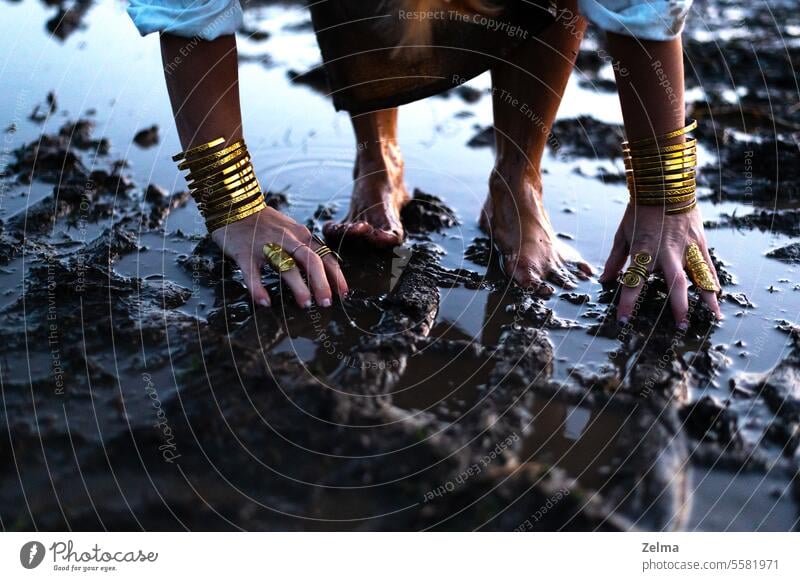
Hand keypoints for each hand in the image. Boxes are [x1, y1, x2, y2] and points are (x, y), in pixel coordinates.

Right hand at [211, 207, 347, 307]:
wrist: (234, 205)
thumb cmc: (265, 224)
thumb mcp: (292, 230)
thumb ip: (307, 247)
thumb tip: (325, 273)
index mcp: (301, 235)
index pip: (325, 256)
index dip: (336, 276)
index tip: (343, 294)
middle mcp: (287, 239)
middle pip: (311, 261)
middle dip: (321, 283)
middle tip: (326, 303)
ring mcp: (265, 245)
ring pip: (286, 265)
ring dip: (298, 286)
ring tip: (305, 304)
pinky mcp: (245, 252)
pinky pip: (252, 273)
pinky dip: (258, 288)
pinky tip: (264, 302)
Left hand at [599, 204, 721, 325]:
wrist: (664, 186)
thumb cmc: (639, 211)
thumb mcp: (622, 235)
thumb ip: (615, 261)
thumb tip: (605, 280)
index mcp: (643, 251)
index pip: (633, 282)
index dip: (627, 302)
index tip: (623, 319)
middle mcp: (666, 253)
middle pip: (674, 284)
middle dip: (678, 307)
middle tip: (680, 327)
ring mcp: (686, 248)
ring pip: (699, 277)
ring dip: (705, 298)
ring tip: (711, 318)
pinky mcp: (699, 242)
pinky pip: (707, 265)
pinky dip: (712, 281)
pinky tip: (717, 295)